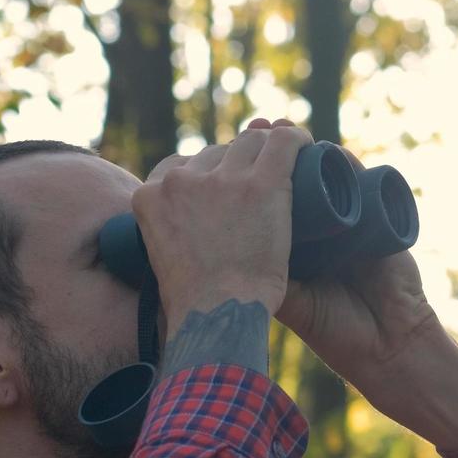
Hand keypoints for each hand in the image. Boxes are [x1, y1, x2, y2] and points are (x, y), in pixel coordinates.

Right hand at [132, 124, 315, 341]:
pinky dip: (296, 140)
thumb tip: (191, 228)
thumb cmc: (195, 305)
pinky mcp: (261, 183)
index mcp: (150, 195)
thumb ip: (169, 232)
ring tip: (285, 168)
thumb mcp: (162, 259)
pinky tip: (307, 146)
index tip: (224, 192)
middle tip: (258, 189)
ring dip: (266, 153)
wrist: (217, 316)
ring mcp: (221, 179)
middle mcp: (180, 179)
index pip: (182, 166)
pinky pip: (284, 142)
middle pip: (217, 152)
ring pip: (250, 142)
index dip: (208, 176)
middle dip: (237, 165)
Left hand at [249, 120, 445, 384]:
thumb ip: (256, 278)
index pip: (263, 202)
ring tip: (284, 128)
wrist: (384, 345)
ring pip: (325, 174)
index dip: (245, 175)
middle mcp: (317, 230)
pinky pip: (362, 181)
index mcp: (291, 246)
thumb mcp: (286, 301)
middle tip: (255, 127)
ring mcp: (348, 222)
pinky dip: (346, 163)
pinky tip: (331, 151)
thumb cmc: (335, 330)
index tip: (223, 152)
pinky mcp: (379, 219)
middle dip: (270, 151)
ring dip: (306, 148)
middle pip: (292, 179)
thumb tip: (210, 250)